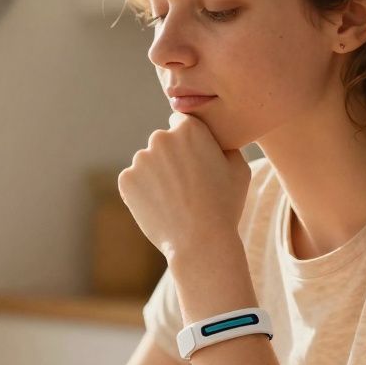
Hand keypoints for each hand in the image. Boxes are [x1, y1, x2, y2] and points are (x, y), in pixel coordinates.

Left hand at [117, 113, 250, 260]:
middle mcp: (161, 138)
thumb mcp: (239, 169)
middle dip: (170, 158)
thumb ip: (225, 145)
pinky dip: (143, 192)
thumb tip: (215, 138)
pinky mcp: (126, 180)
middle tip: (186, 185)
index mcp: (189, 129)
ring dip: (156, 176)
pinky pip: (134, 181)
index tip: (193, 159)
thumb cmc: (224, 206)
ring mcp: (140, 159)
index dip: (188, 141)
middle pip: (162, 143)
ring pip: (148, 163)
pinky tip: (161, 207)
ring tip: (174, 200)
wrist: (200, 242)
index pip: (181, 122)